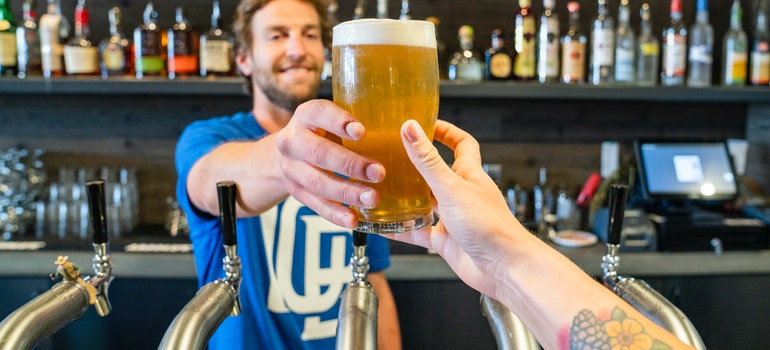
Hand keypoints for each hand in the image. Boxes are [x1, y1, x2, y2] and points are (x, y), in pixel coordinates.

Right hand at [275, 99, 384, 227]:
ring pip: (317, 182)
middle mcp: (292, 140)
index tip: (362, 131)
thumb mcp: (337, 119)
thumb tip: (411, 127)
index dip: (339, 122)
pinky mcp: (295, 191)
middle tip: (379, 172)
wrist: (294, 153)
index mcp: (306, 115)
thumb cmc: (328, 133)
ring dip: (347, 192)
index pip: (319, 113)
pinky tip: (353, 219)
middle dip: (350, 164)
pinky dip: (335, 213)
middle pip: (319, 152)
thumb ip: (362, 122)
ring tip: (373, 198)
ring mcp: (290, 168)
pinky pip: (315, 205)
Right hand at [390, 120, 525, 297]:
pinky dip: (402, 228)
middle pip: (437, 172)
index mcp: (469, 174)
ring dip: (406, 196)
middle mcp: (461, 193)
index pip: (461, 144)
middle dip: (416, 164)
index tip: (425, 123)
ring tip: (383, 187)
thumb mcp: (451, 187)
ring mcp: (453, 217)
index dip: (445, 131)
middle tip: (393, 155)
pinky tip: (384, 226)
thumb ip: (427, 160)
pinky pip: (418, 232)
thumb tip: (411, 128)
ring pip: (425, 202)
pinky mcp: (445, 241)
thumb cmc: (490, 226)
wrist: (503, 267)